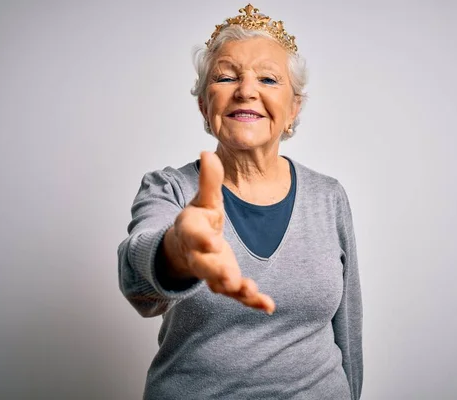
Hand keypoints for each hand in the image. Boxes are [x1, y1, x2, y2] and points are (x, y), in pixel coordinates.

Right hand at [166, 151, 275, 313]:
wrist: (188, 247)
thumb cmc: (198, 221)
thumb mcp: (203, 200)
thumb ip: (209, 180)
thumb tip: (207, 152)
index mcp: (192, 231)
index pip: (195, 235)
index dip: (203, 239)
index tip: (214, 241)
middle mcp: (200, 255)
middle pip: (205, 266)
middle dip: (217, 273)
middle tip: (229, 278)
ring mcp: (214, 272)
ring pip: (221, 285)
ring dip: (236, 289)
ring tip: (251, 293)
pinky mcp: (228, 282)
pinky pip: (239, 295)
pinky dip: (253, 301)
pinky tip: (269, 305)